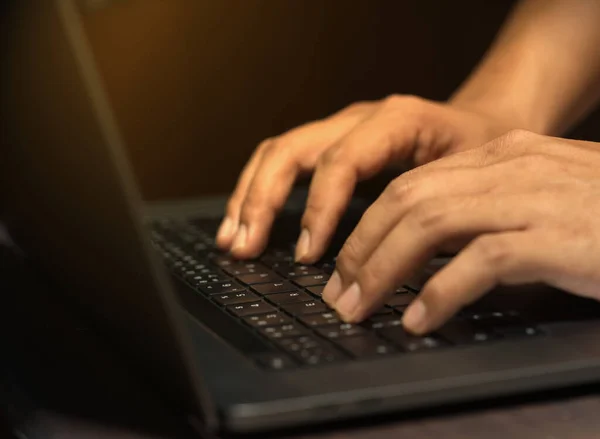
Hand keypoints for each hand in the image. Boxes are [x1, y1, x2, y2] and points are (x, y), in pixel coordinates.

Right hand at [216, 95, 519, 260]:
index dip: (319, 210)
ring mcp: (341, 130)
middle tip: (245, 248)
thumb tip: (390, 268)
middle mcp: (359, 121)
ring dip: (249, 197)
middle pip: (291, 150)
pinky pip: (284, 162)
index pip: (341, 161)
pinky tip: (248, 222)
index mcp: (395, 121)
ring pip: (277, 153)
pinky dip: (261, 193)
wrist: (485, 123)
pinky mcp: (333, 146)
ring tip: (233, 239)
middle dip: (262, 201)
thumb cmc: (481, 152)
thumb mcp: (470, 179)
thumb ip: (432, 214)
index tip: (308, 256)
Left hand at [322, 130, 599, 333]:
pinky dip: (441, 292)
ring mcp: (534, 197)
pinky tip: (420, 319)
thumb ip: (482, 209)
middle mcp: (511, 167)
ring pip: (430, 226)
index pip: (410, 185)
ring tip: (362, 308)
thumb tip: (421, 250)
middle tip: (339, 294)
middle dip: (363, 251)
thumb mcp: (536, 197)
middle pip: (408, 202)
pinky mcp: (558, 236)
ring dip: (384, 270)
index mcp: (500, 156)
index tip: (344, 265)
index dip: (367, 228)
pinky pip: (480, 261)